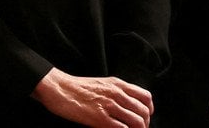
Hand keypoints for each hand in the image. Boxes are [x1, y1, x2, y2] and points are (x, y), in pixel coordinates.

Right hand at [32, 68, 152, 126]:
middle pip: (143, 112)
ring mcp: (109, 106)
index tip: (145, 118)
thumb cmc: (77, 87)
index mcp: (118, 84)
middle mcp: (117, 93)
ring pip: (136, 122)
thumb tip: (128, 105)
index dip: (149, 110)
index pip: (145, 97)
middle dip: (145, 124)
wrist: (59, 89)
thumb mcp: (102, 83)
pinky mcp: (100, 118)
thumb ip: (117, 92)